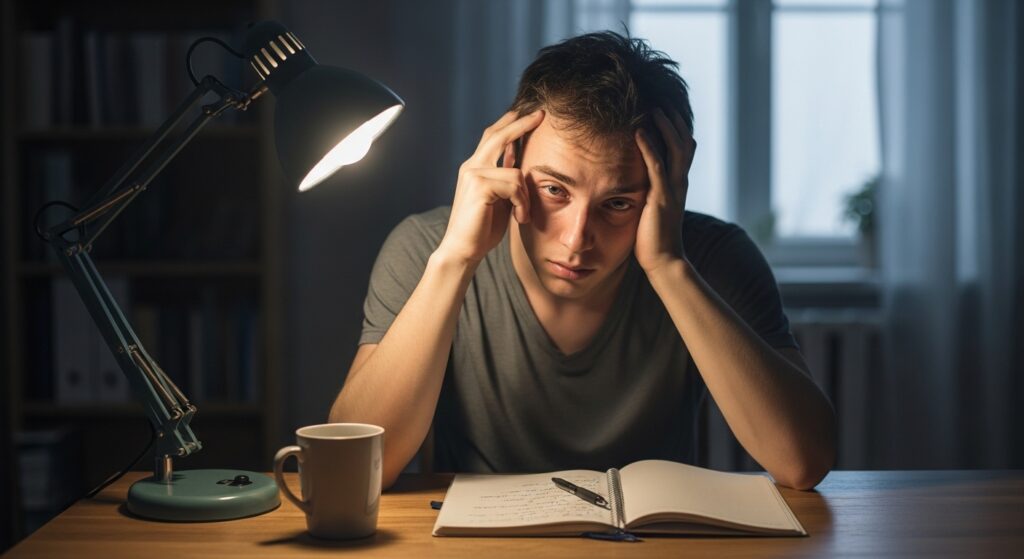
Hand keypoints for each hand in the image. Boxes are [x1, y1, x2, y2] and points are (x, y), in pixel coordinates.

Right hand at [436, 110, 544, 265]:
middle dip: (521, 123)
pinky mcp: (479, 187)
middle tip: (541, 114)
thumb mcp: (500, 199)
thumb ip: (506, 179)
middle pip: (498, 135)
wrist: (463, 250)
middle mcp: (471, 166)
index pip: (493, 137)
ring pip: (516, 172)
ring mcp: (473, 175)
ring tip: (523, 214)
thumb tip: (518, 160)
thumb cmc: (482, 228)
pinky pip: (514, 185)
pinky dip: (522, 203)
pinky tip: (519, 217)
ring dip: (526, 196)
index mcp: (475, 167)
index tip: (530, 115)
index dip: (510, 124)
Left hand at [634, 107, 696, 273]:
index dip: (678, 128)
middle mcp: (680, 183)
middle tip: (663, 100)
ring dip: (665, 126)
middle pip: (684, 142)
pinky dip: (649, 146)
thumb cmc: (653, 238)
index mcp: (678, 185)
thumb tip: (639, 184)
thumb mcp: (653, 209)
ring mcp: (673, 189)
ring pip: (676, 149)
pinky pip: (657, 166)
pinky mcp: (661, 197)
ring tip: (654, 108)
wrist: (664, 261)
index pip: (684, 149)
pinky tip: (639, 131)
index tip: (666, 110)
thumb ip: (651, 193)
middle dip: (675, 120)